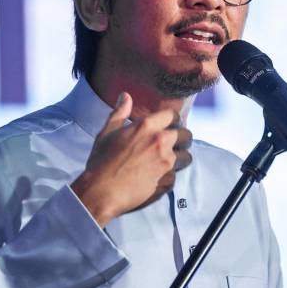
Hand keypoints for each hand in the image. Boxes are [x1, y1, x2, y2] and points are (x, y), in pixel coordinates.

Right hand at [70, 93, 192, 223]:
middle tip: (170, 144)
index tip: (168, 125)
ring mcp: (166, 161)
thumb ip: (120, 113)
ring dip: (179, 158)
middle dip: (180, 138)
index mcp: (146, 126)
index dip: (172, 120)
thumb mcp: (106, 133)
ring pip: (186, 156)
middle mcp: (160, 141)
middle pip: (185, 134)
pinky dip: (170, 176)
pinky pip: (177, 175)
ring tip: (167, 162)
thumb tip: (126, 96)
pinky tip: (159, 177)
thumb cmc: (101, 162)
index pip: (172, 115)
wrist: (101, 191)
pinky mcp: (168, 179)